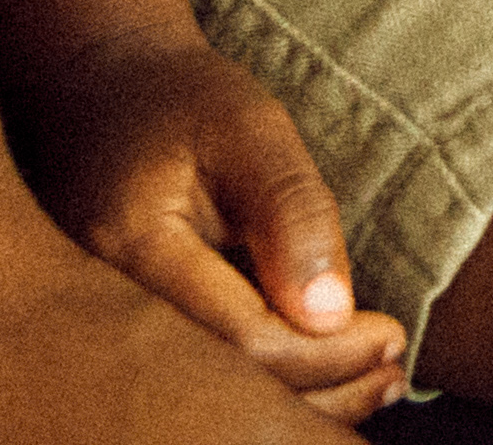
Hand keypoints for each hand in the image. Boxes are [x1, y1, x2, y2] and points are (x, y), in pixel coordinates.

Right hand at [17, 29, 406, 424]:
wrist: (100, 91)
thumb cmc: (183, 99)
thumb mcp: (250, 126)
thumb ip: (291, 212)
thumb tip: (330, 317)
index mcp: (131, 248)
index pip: (241, 339)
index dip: (325, 353)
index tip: (392, 335)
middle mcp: (104, 306)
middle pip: (224, 386)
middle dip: (320, 392)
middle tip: (392, 376)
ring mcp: (103, 327)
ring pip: (209, 396)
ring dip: (299, 401)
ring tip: (375, 383)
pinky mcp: (121, 332)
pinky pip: (198, 375)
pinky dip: (266, 384)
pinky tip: (325, 379)